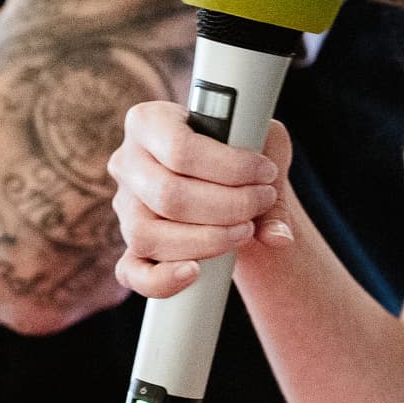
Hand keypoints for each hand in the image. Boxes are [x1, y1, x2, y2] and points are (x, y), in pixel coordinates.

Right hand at [110, 106, 294, 298]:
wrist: (228, 176)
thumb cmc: (241, 149)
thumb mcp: (262, 145)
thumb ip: (274, 181)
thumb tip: (278, 237)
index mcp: (149, 122)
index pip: (180, 148)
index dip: (230, 167)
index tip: (266, 173)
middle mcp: (127, 162)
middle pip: (168, 195)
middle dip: (228, 205)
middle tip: (262, 201)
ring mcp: (125, 207)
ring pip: (149, 235)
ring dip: (207, 240)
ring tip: (246, 230)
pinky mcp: (131, 245)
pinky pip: (132, 273)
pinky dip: (162, 280)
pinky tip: (195, 272)